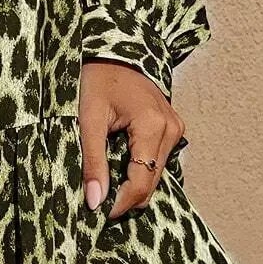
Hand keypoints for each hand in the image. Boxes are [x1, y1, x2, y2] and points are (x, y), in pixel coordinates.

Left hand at [78, 58, 185, 221]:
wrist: (112, 50)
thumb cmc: (96, 77)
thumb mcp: (87, 118)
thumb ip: (93, 160)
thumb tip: (94, 202)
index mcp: (153, 125)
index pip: (142, 182)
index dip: (121, 204)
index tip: (98, 212)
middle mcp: (171, 129)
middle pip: (151, 182)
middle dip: (125, 196)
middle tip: (97, 199)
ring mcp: (175, 127)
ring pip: (155, 174)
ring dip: (131, 183)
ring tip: (104, 180)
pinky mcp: (171, 127)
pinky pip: (157, 160)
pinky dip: (138, 169)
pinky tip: (117, 166)